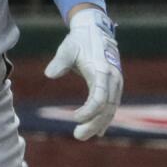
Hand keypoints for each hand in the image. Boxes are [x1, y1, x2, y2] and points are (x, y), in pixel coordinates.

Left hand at [45, 6, 121, 139]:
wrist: (95, 31)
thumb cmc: (79, 41)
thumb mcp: (67, 49)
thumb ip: (60, 62)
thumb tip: (50, 74)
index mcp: (101, 71)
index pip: (99, 97)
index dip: (89, 111)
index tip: (74, 118)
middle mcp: (113, 78)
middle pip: (107, 107)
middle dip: (93, 123)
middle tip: (78, 136)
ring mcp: (116, 82)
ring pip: (111, 108)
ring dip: (98, 123)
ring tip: (82, 136)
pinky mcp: (114, 85)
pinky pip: (112, 105)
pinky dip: (105, 118)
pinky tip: (98, 131)